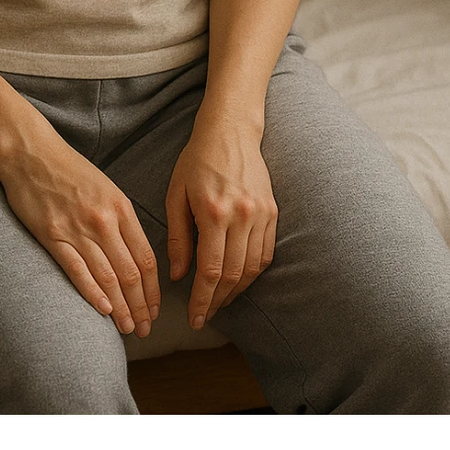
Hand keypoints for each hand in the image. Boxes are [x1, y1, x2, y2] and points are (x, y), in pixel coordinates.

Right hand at [0, 136, 161, 339]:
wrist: (31, 154)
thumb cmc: (68, 169)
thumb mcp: (105, 188)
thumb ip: (121, 219)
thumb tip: (134, 254)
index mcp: (120, 208)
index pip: (145, 258)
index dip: (152, 289)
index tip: (155, 308)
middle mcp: (104, 221)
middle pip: (130, 273)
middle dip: (140, 306)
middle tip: (145, 328)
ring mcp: (78, 230)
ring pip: (108, 277)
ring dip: (120, 308)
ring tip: (127, 328)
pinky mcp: (54, 236)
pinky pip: (78, 271)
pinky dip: (92, 294)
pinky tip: (103, 311)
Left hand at [165, 122, 277, 328]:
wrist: (230, 131)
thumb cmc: (197, 160)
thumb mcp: (176, 194)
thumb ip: (178, 237)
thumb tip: (178, 276)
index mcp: (213, 211)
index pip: (211, 270)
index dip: (202, 299)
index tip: (194, 318)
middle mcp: (241, 215)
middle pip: (233, 274)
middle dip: (218, 301)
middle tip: (204, 316)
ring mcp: (261, 214)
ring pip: (252, 268)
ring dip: (237, 291)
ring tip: (219, 302)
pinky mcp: (273, 212)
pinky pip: (266, 253)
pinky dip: (253, 272)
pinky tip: (239, 280)